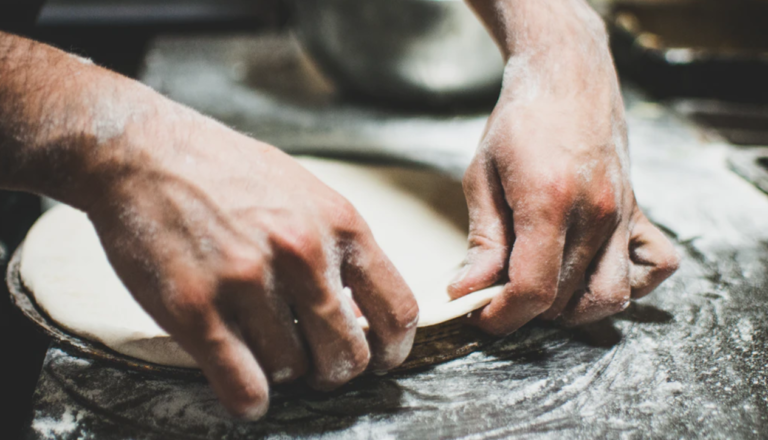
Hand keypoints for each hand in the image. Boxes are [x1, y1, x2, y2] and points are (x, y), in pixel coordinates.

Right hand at [0, 32, 416, 418]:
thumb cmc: (229, 173)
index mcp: (339, 224)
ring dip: (283, 372)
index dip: (394, 349)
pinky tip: (247, 391)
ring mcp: (247, 281)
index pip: (397, 310)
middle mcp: (301, 253)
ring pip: (292, 371)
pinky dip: (250, 400)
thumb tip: (362, 310)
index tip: (381, 360)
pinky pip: (243, 385)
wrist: (145, 152)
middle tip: (315, 363)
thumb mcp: (305, 192)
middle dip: (335, 370)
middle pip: (348, 355)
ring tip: (263, 347)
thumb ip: (338, 247)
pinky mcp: (195, 308)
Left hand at [448, 7, 678, 334]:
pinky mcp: (639, 210)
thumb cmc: (519, 120)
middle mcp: (595, 214)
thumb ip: (482, 239)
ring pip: (609, 296)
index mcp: (549, 202)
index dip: (503, 315)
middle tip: (495, 292)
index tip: (479, 314)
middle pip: (565, 298)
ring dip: (570, 308)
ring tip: (538, 288)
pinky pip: (653, 267)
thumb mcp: (482, 175)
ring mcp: (623, 214)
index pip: (533, 289)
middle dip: (524, 310)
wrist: (568, 76)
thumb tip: (468, 290)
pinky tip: (589, 272)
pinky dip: (628, 284)